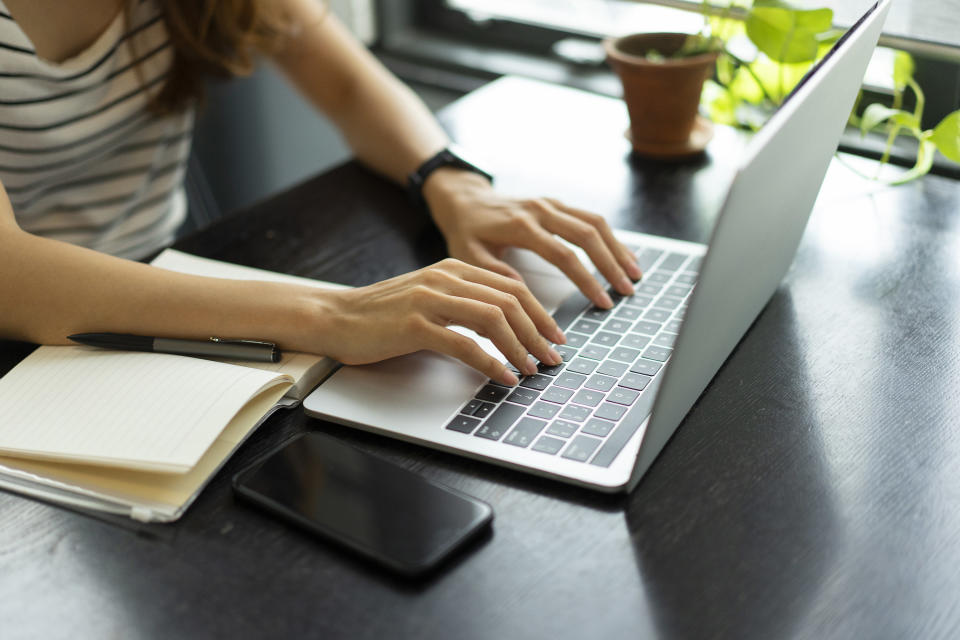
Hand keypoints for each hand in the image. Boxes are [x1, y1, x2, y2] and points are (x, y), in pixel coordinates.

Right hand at [309, 259, 564, 384]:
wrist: (335, 316)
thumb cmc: (382, 314)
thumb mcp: (430, 296)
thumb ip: (464, 302)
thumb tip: (505, 326)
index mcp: (454, 269)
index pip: (511, 287)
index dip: (539, 313)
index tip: (554, 336)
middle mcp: (446, 278)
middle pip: (510, 301)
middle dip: (538, 332)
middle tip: (553, 356)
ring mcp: (430, 299)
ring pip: (493, 319)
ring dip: (520, 348)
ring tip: (533, 369)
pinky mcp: (415, 325)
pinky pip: (465, 344)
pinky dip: (491, 363)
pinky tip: (503, 377)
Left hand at [423, 169, 642, 308]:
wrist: (465, 200)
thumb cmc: (466, 232)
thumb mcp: (469, 255)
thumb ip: (494, 273)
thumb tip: (521, 292)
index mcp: (522, 226)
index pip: (564, 255)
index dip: (587, 281)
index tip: (602, 302)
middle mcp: (541, 210)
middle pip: (588, 235)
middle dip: (611, 265)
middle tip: (627, 290)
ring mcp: (551, 204)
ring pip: (595, 222)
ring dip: (617, 248)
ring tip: (634, 273)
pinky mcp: (556, 203)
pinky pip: (589, 217)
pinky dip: (609, 236)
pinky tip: (621, 254)